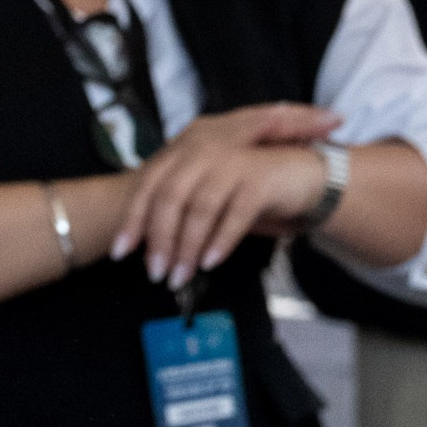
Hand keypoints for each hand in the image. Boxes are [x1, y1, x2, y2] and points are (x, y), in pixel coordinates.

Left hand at [112, 103, 342, 291]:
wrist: (306, 176)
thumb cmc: (253, 190)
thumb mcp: (211, 196)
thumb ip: (182, 210)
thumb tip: (152, 246)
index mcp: (188, 151)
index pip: (150, 185)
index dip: (133, 219)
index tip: (120, 252)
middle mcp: (207, 150)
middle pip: (170, 196)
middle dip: (159, 239)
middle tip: (155, 273)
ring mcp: (234, 160)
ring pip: (200, 207)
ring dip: (187, 246)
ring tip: (182, 276)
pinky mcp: (261, 177)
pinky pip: (234, 213)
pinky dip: (220, 240)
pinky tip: (211, 262)